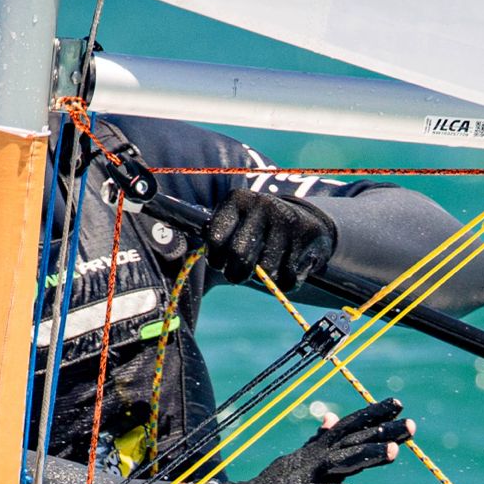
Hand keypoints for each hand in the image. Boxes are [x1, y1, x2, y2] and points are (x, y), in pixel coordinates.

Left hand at [206, 187, 335, 290]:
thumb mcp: (235, 226)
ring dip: (265, 279)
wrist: (307, 221)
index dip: (215, 259)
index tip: (220, 262)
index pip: (215, 238)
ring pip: (267, 271)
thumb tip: (174, 254)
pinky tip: (288, 266)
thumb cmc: (258, 231)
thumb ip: (213, 242)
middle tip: (239, 274)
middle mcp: (262, 205)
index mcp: (237, 200)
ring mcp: (287, 220)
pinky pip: (289, 278)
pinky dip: (287, 283)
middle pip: (239, 257)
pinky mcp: (309, 236)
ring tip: (268, 266)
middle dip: (237, 274)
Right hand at [224, 398, 413, 483]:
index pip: (349, 428)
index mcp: (316, 453)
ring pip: (343, 462)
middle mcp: (314, 461)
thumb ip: (316, 443)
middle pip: (353, 441)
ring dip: (369, 455)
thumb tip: (330, 420)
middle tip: (411, 424)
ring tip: (395, 451)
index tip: (398, 405)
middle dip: (383, 432)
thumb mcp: (297, 463)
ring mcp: (308, 480)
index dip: (373, 416)